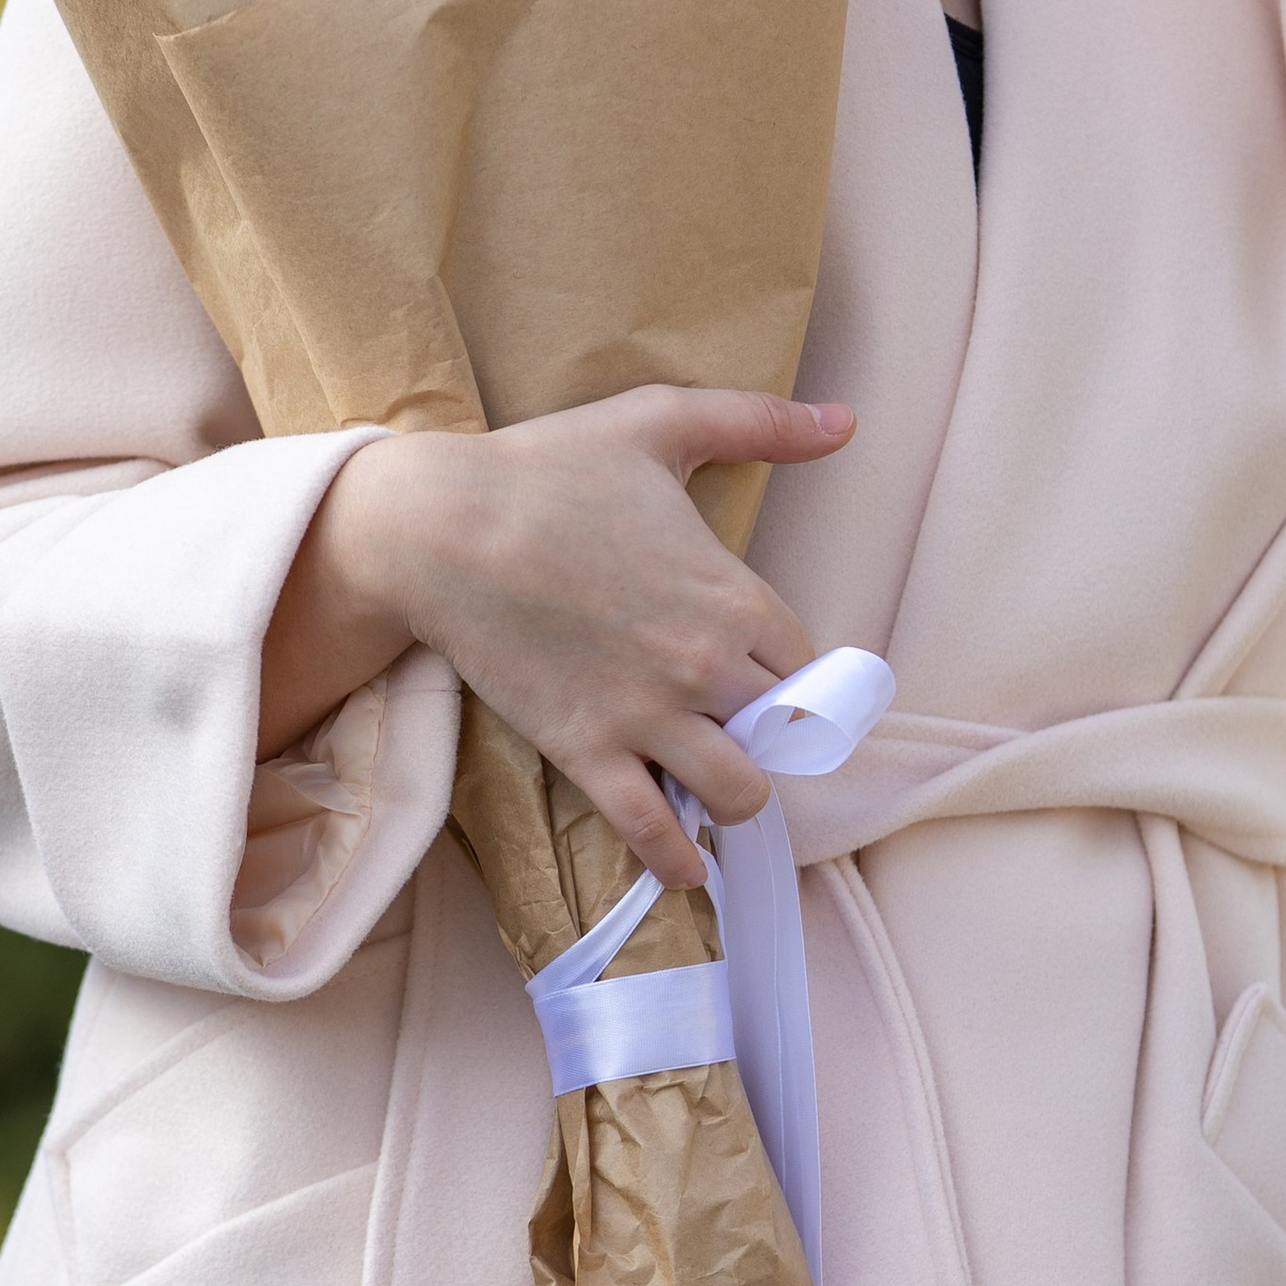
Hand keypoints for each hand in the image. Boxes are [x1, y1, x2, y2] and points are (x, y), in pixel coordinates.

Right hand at [262, 386, 852, 887]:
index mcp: (732, 595)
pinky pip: (651, 831)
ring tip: (720, 782)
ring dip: (740, 796)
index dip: (793, 670)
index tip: (770, 671)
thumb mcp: (660, 422)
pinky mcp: (586, 752)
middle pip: (783, 732)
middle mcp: (704, 667)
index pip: (807, 663)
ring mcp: (645, 717)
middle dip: (771, 732)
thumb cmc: (546, 466)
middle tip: (743, 725)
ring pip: (738, 793)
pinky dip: (678, 859)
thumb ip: (760, 422)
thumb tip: (845, 420)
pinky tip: (688, 865)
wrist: (439, 527)